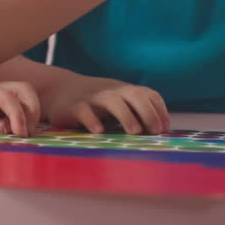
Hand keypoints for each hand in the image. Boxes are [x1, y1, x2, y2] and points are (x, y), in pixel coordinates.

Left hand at [0, 78, 40, 135]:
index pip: (8, 96)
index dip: (18, 114)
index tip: (17, 134)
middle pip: (24, 92)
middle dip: (32, 110)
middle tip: (23, 134)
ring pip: (20, 103)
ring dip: (25, 119)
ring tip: (9, 137)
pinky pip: (9, 115)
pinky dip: (14, 125)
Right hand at [43, 76, 169, 134]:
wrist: (58, 90)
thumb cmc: (95, 103)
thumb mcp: (116, 102)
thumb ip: (135, 113)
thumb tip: (159, 135)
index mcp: (125, 90)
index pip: (149, 94)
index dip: (160, 110)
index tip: (165, 129)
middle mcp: (112, 90)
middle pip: (134, 95)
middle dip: (148, 112)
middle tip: (156, 131)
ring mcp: (93, 97)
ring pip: (112, 100)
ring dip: (126, 115)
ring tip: (134, 132)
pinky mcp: (75, 106)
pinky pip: (85, 111)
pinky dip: (92, 120)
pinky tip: (98, 131)